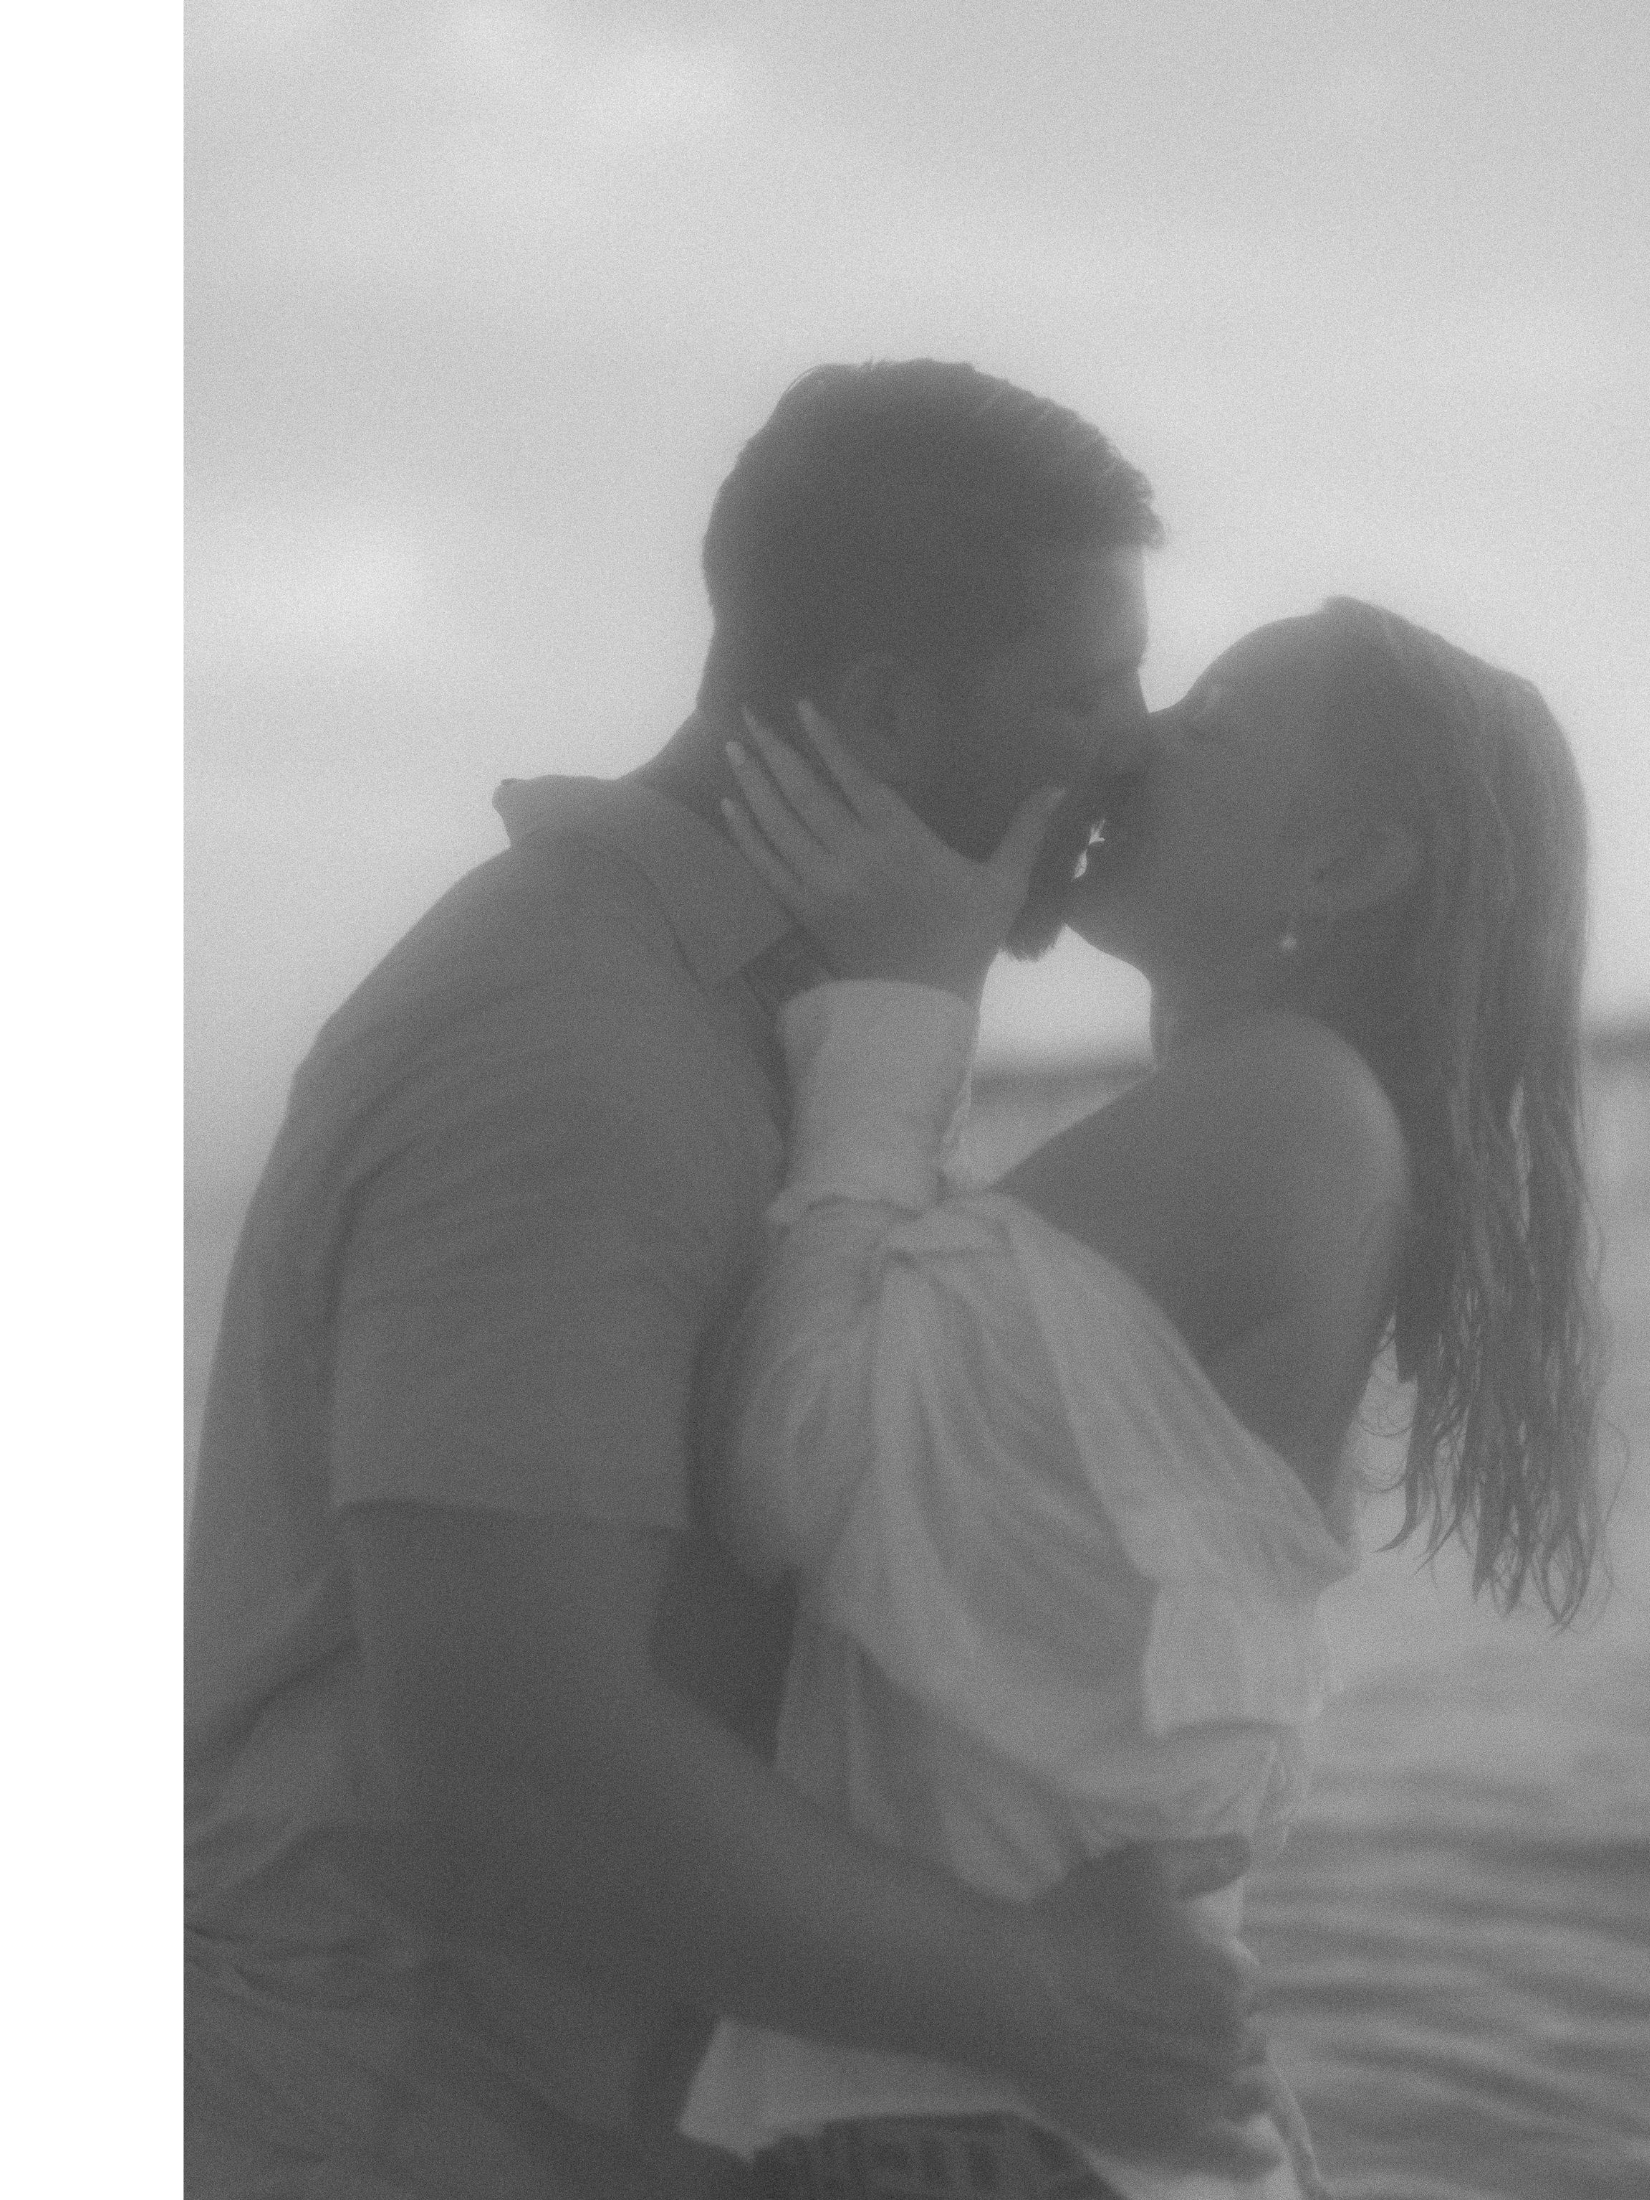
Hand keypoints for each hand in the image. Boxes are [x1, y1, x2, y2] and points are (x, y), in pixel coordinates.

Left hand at [719, 700, 1066, 1003]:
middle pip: (805, 794)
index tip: (802, 706)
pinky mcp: (806, 911)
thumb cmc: (966, 941)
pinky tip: (730, 808)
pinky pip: (767, 866)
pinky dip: (746, 835)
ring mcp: (825, 885)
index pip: (856, 779)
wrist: (921, 1005)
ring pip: (779, 825)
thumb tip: (1058, 786)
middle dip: (774, 751)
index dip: (827, 741)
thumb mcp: (1005, 886)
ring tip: (734, 747)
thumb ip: (1026, 832)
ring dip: (753, 784)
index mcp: (902, 843)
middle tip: (748, 715)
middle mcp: (856, 857)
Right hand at [1008, 1836, 1286, 2179]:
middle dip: (1227, 2026)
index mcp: (1228, 1982)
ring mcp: (1202, 2098)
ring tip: (1206, 2071)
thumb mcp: (1140, 1869)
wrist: (1020, 1995)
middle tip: (1180, 2018)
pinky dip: (1250, 2156)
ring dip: (1237, 2078)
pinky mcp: (1173, 2138)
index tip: (1186, 1975)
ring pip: (1249, 2093)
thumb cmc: (1079, 1925)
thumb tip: (1248, 1847)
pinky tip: (1257, 2155)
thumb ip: (1201, 1860)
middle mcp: (1227, 2043)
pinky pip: (1232, 2157)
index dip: (1219, 1977)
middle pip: (1249, 2039)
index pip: (1248, 1986)